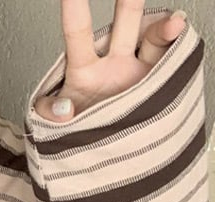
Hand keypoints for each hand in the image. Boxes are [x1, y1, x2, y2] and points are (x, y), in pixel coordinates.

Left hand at [34, 0, 186, 121]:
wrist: (107, 157)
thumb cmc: (81, 134)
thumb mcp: (55, 127)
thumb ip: (49, 115)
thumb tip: (62, 112)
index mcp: (83, 69)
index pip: (77, 32)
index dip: (74, 8)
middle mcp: (113, 62)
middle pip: (125, 20)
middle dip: (129, 0)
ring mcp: (138, 71)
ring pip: (153, 37)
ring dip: (163, 28)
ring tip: (173, 25)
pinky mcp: (157, 85)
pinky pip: (170, 61)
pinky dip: (176, 48)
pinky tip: (180, 39)